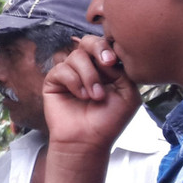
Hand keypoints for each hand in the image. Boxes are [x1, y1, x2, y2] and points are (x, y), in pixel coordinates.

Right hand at [43, 35, 140, 152]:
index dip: (109, 48)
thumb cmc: (108, 121)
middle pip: (88, 42)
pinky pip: (62, 69)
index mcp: (105, 68)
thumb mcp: (128, 94)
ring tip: (95, 96)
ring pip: (76, 56)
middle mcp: (87, 68)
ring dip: (89, 76)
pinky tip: (81, 96)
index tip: (113, 61)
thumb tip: (107, 57)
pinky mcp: (54, 81)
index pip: (105, 46)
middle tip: (107, 63)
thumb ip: (124, 71)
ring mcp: (69, 73)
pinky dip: (74, 82)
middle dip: (98, 48)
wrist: (88, 140)